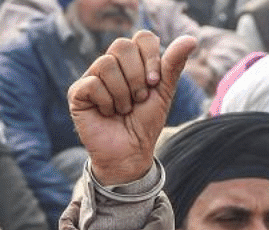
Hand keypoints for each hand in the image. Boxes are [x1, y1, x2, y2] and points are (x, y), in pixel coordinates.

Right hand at [68, 32, 197, 185]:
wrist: (131, 152)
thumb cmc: (146, 123)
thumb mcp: (163, 92)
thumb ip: (173, 65)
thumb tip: (191, 39)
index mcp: (132, 61)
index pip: (142, 37)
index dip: (151, 58)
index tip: (154, 83)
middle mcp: (111, 65)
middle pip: (122, 45)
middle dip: (137, 77)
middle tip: (139, 99)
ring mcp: (92, 77)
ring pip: (106, 64)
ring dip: (123, 93)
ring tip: (124, 109)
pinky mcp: (77, 93)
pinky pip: (93, 83)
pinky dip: (107, 102)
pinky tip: (108, 113)